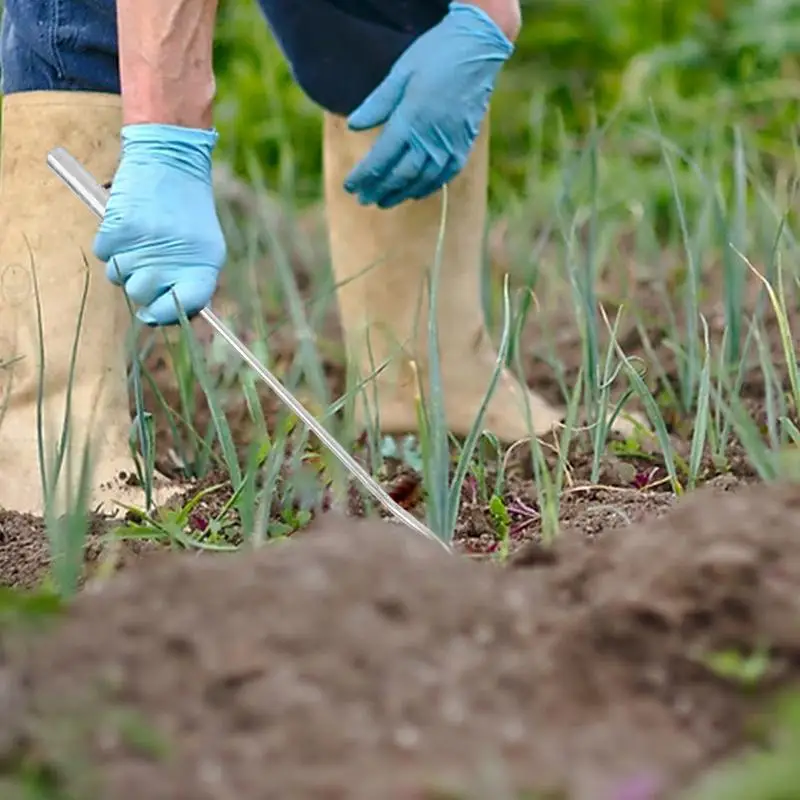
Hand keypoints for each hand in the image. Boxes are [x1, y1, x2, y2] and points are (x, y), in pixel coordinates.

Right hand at [93, 123, 225, 325]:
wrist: (170, 159)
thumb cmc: (188, 210)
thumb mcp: (206, 245)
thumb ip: (193, 281)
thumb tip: (176, 315)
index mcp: (204, 264)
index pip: (186, 307)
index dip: (166, 314)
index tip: (154, 311)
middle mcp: (174, 258)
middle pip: (142, 296)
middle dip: (140, 284)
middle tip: (146, 262)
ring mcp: (145, 244)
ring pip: (118, 277)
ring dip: (124, 262)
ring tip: (140, 238)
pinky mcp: (119, 228)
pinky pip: (103, 254)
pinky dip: (110, 243)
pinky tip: (127, 225)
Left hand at [343, 1, 513, 208]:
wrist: (477, 49)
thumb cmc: (435, 55)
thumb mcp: (400, 72)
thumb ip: (377, 104)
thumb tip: (353, 126)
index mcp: (411, 119)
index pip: (381, 158)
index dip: (364, 176)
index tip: (349, 186)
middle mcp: (430, 138)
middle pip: (399, 175)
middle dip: (379, 190)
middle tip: (363, 200)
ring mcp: (449, 145)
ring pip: (421, 181)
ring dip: (400, 194)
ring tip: (384, 202)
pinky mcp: (463, 147)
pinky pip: (443, 177)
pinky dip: (426, 188)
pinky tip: (413, 193)